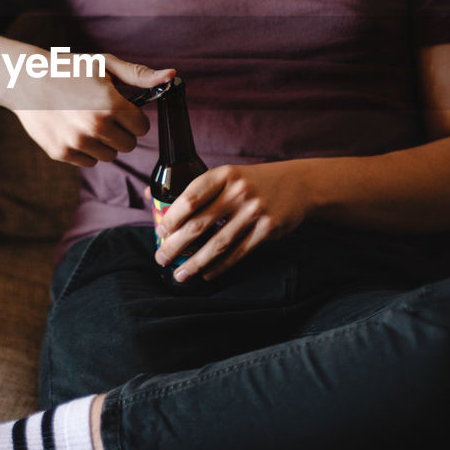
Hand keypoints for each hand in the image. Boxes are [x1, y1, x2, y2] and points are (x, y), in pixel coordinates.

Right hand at [11, 54, 173, 166]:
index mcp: (111, 104)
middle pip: (128, 145)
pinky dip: (86, 150)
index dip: (134, 117)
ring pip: (109, 155)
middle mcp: (95, 126)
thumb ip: (140, 75)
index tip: (122, 108)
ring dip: (104, 142)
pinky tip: (74, 130)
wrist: (26, 80)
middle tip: (104, 115)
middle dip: (122, 131)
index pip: (142, 127)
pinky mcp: (62, 153)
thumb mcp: (105, 65)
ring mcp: (77, 142)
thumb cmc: (69, 69)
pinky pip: (89, 161)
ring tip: (87, 121)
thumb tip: (173, 75)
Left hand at [155, 162, 312, 281]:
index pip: (190, 198)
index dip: (171, 218)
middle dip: (175, 246)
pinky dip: (220, 267)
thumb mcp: (228, 175)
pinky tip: (206, 274)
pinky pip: (238, 253)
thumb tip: (151, 197)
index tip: (160, 232)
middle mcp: (239, 191)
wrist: (299, 185)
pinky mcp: (268, 230)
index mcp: (223, 175)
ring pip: (218, 244)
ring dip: (195, 263)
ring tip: (179, 275)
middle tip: (161, 258)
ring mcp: (255, 211)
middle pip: (199, 224)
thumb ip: (196, 188)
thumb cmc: (253, 182)